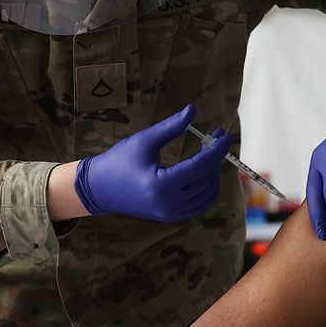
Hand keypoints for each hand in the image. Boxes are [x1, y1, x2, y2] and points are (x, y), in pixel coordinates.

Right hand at [73, 104, 231, 221]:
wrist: (99, 189)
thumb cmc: (119, 161)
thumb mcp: (144, 140)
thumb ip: (170, 126)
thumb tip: (193, 110)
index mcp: (161, 185)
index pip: (199, 167)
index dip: (216, 150)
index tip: (226, 135)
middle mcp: (169, 204)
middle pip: (205, 180)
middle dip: (215, 158)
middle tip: (216, 138)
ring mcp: (171, 213)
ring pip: (206, 194)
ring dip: (213, 173)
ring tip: (210, 153)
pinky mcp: (171, 217)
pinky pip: (200, 205)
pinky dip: (207, 189)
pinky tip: (205, 172)